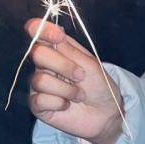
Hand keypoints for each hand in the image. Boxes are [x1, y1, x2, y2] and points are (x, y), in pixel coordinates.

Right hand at [25, 18, 123, 143]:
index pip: (39, 33)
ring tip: (79, 95)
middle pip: (37, 54)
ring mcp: (39, 85)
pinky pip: (39, 100)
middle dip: (63, 65)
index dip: (42, 30)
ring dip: (66, 89)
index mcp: (58, 50)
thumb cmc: (99, 86)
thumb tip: (54, 30)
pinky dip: (58, 103)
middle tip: (80, 76)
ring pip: (39, 80)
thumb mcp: (90, 64)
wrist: (106, 113)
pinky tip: (67, 105)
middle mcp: (45, 65)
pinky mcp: (38, 105)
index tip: (58, 36)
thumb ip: (69, 50)